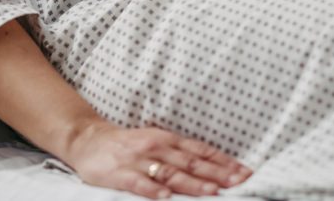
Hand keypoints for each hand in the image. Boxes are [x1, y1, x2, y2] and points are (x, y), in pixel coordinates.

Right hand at [66, 120, 251, 198]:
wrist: (90, 140)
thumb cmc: (128, 144)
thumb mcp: (157, 141)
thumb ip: (180, 153)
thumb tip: (212, 166)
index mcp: (167, 139)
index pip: (201, 151)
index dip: (223, 162)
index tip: (244, 172)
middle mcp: (157, 147)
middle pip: (191, 162)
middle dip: (217, 174)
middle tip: (239, 183)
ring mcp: (138, 160)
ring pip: (170, 172)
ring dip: (192, 183)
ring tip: (211, 192)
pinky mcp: (120, 173)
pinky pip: (139, 183)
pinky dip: (153, 190)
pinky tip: (166, 197)